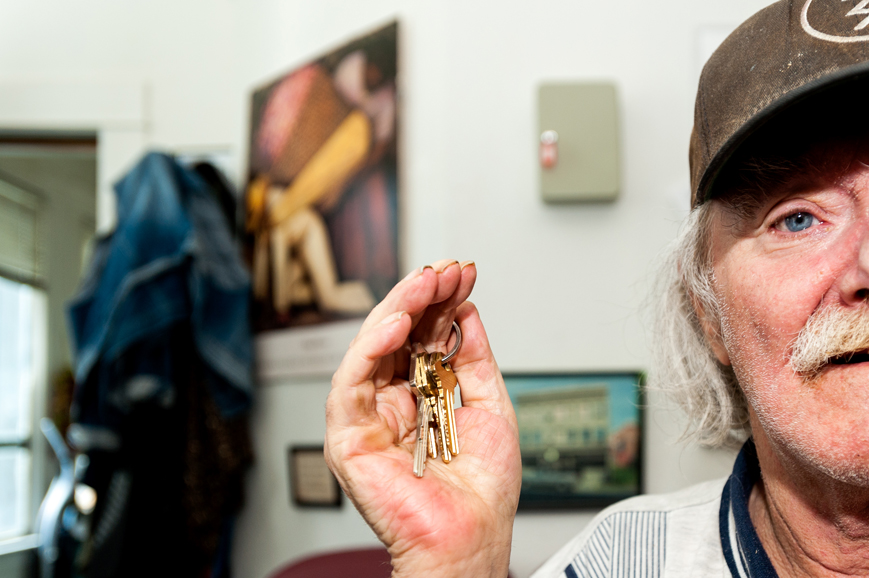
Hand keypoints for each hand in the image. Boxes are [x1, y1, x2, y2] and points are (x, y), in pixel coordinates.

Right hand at [325, 260, 520, 576]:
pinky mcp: (348, 436)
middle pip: (397, 335)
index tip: (463, 273)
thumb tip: (466, 313)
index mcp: (424, 394)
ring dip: (397, 310)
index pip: (425, 335)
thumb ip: (475, 359)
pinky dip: (370, 349)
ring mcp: (370, 417)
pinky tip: (395, 325)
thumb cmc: (482, 492)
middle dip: (421, 297)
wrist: (471, 538)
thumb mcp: (491, 406)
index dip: (441, 301)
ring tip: (424, 285)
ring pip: (370, 350)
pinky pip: (351, 384)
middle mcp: (394, 401)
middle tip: (445, 271)